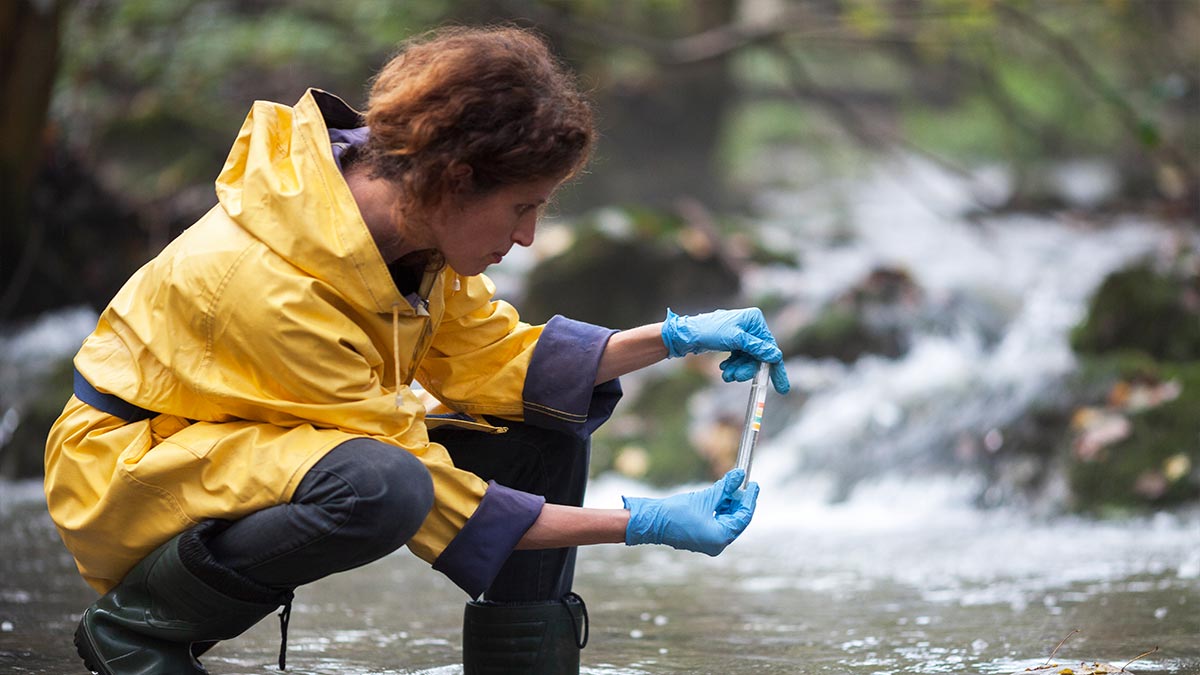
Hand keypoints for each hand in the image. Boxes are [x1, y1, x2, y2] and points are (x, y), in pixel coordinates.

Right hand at [622, 469, 759, 555]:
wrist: (653, 522)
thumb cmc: (677, 512)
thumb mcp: (705, 497)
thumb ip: (725, 487)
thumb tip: (740, 475)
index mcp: (720, 537)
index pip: (743, 517)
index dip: (750, 499)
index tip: (753, 484)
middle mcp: (717, 544)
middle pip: (736, 520)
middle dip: (739, 501)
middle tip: (742, 483)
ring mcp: (709, 543)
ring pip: (727, 521)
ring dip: (729, 504)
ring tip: (729, 487)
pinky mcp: (702, 538)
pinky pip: (717, 523)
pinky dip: (720, 510)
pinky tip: (720, 496)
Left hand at [661, 308, 789, 393]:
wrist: (686, 335)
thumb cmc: (709, 331)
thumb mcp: (735, 340)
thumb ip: (756, 348)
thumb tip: (776, 355)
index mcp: (755, 320)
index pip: (770, 347)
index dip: (775, 368)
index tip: (782, 388)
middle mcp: (751, 325)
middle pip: (759, 355)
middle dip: (747, 369)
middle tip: (735, 378)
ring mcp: (742, 334)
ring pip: (748, 359)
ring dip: (738, 369)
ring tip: (726, 375)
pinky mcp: (734, 342)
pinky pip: (740, 358)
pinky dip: (733, 366)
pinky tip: (724, 369)